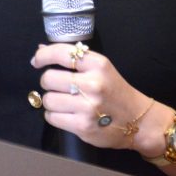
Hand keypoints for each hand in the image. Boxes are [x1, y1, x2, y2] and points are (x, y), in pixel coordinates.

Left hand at [31, 42, 153, 149]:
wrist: (138, 121)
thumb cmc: (115, 91)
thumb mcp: (100, 68)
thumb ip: (73, 58)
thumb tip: (41, 48)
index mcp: (98, 64)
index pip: (61, 53)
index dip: (42, 55)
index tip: (36, 60)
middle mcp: (93, 84)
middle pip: (49, 78)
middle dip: (47, 81)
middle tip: (56, 85)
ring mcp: (87, 107)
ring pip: (48, 99)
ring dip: (50, 100)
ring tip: (62, 101)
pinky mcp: (83, 127)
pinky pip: (52, 117)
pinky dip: (53, 115)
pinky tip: (64, 113)